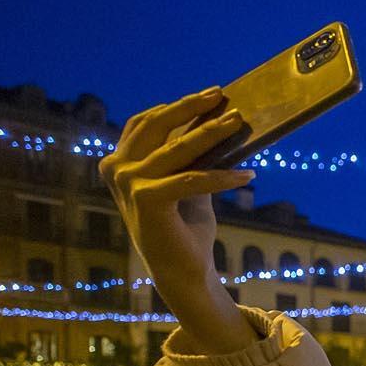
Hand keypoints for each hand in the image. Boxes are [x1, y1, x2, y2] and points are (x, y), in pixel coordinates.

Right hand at [99, 88, 256, 354]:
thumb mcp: (189, 182)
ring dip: (212, 132)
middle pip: (156, 125)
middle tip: (221, 95)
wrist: (183, 270)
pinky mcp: (147, 199)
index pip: (146, 122)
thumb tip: (218, 119)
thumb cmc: (186, 226)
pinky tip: (248, 176)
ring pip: (178, 148)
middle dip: (191, 107)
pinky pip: (193, 178)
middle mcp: (117, 169)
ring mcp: (128, 183)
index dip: (178, 106)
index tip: (210, 95)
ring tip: (238, 123)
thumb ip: (192, 155)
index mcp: (118, 163)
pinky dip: (223, 177)